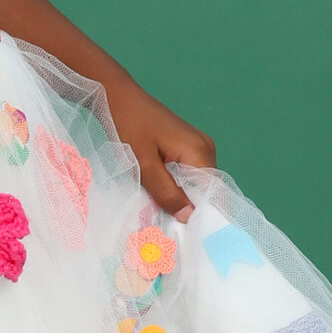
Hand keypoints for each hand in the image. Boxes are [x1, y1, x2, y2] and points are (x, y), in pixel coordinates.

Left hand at [101, 72, 215, 217]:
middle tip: (172, 231)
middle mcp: (205, 149)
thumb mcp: (144, 164)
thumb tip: (190, 216)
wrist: (115, 95)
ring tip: (164, 218)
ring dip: (181, 198)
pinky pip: (185, 173)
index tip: (192, 236)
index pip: (215, 193)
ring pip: (194, 183)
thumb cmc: (128, 125)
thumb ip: (167, 192)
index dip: (205, 215)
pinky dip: (175, 186)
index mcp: (200, 152)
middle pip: (206, 190)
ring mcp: (195, 146)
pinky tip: (160, 197)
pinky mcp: (183, 146)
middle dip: (191, 209)